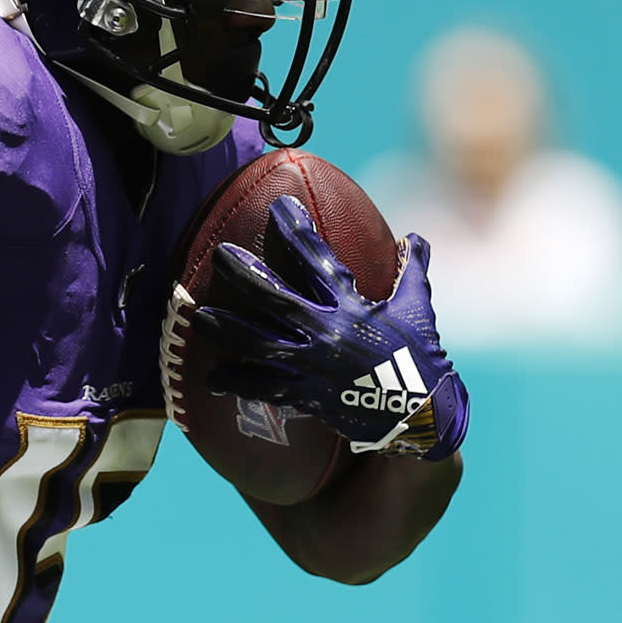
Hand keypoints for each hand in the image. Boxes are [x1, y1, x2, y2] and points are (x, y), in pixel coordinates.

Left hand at [190, 196, 468, 459]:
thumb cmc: (421, 358)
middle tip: (219, 256)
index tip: (279, 208)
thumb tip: (416, 238)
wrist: (421, 415)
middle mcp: (327, 332)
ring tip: (200, 318)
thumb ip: (412, 271)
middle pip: (275, 299)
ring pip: (260, 344)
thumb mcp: (418, 309)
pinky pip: (265, 388)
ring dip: (228, 330)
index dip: (297, 231)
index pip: (319, 260)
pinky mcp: (308, 395)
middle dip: (245, 276)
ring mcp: (313, 365)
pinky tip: (213, 379)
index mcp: (351, 306)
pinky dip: (238, 383)